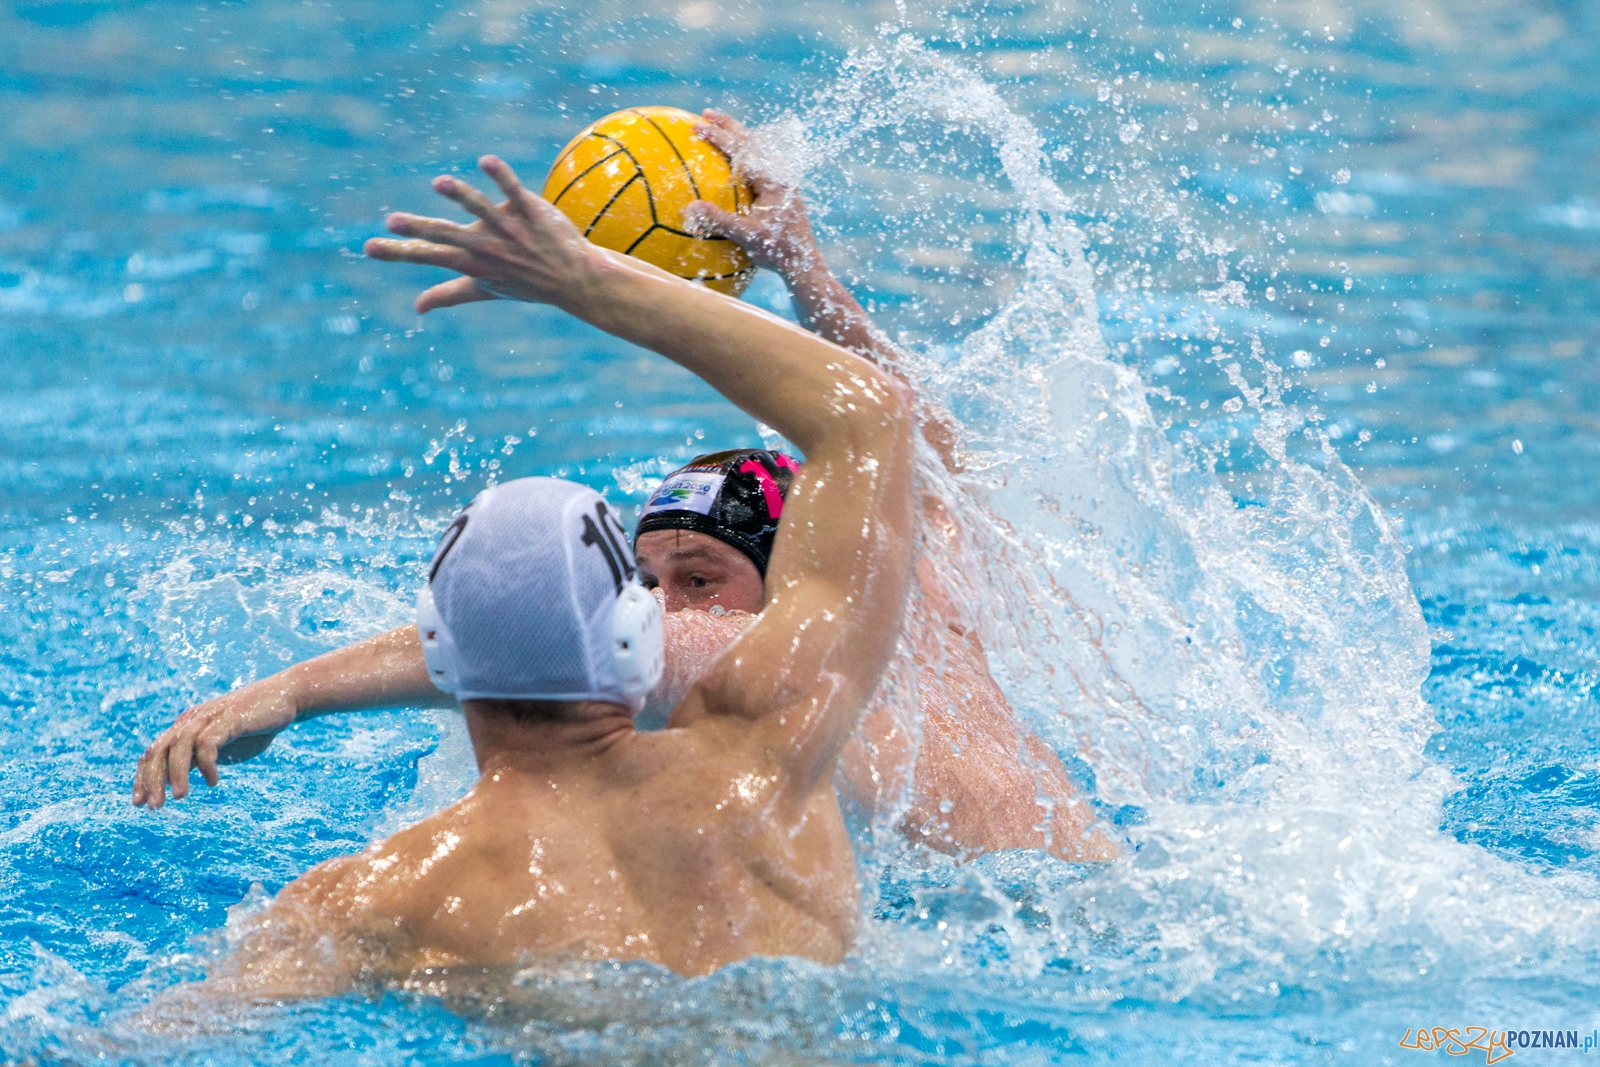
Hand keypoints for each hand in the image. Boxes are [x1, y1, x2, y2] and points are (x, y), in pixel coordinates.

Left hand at [132, 682, 297, 808]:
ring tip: (180, 797)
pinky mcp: (227, 719)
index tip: (140, 804)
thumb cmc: (253, 726)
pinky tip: (213, 782)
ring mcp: (208, 718)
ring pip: (178, 747)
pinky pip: (207, 744)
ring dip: (176, 774)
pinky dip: (206, 765)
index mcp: (185, 727)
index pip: (153, 753)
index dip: (143, 778)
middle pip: (159, 750)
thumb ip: (197, 758)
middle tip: (154, 808)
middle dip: (152, 780)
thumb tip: (177, 780)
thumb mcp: (220, 746)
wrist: (285, 697)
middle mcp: (191, 720)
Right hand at [364, 155, 604, 314]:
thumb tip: (418, 308)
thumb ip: (448, 295)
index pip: (428, 256)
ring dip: (462, 197)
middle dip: (420, 229)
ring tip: (439, 184)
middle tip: (392, 221)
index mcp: (471, 263)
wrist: (575, 279)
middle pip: (448, 235)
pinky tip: (486, 162)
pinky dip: (501, 177)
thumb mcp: (484, 290)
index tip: (369, 247)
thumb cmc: (526, 283)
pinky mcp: (530, 210)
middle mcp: (487, 246)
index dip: (398, 252)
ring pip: (482, 209)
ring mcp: (509, 228)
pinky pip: (514, 192)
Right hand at [683, 111, 822, 277]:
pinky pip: (758, 164)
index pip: (742, 150)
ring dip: (736, 137)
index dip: (719, 137)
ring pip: (756, 149)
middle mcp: (779, 175)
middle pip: (751, 141)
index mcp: (773, 180)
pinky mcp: (780, 190)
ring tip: (717, 129)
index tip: (697, 126)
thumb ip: (719, 221)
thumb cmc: (777, 251)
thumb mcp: (747, 237)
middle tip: (704, 114)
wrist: (803, 262)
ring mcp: (781, 181)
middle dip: (727, 126)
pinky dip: (742, 155)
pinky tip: (730, 162)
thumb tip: (689, 209)